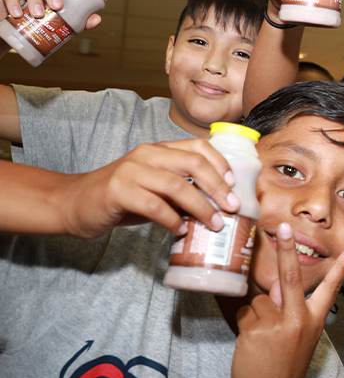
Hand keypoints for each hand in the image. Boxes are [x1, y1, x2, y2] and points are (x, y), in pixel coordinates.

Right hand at [61, 138, 237, 238]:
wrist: (75, 203)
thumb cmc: (122, 198)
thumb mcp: (155, 188)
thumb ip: (182, 190)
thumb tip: (218, 206)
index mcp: (159, 149)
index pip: (197, 146)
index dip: (220, 163)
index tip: (234, 184)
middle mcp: (146, 155)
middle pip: (193, 163)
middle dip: (217, 186)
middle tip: (232, 207)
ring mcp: (131, 171)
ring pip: (176, 185)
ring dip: (201, 207)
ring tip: (214, 224)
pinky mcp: (118, 191)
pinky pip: (154, 206)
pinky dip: (172, 220)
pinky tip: (182, 230)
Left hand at [232, 222, 343, 377]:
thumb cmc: (284, 365)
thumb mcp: (297, 336)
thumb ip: (289, 308)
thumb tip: (276, 284)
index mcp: (315, 321)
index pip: (330, 289)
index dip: (341, 268)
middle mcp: (299, 321)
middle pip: (290, 276)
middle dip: (287, 248)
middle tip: (283, 227)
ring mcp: (277, 325)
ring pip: (259, 300)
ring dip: (257, 314)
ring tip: (263, 339)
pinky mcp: (255, 331)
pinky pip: (245, 313)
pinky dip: (245, 325)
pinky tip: (252, 345)